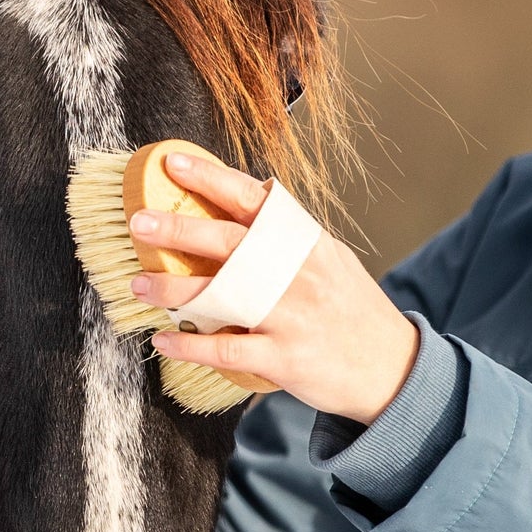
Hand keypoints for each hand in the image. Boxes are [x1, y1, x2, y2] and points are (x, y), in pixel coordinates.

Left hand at [131, 153, 420, 424]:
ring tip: (138, 286)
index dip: (211, 178)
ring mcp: (291, 316)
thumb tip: (256, 192)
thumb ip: (292, 233)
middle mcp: (297, 275)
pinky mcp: (285, 358)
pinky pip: (226, 350)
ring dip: (172, 290)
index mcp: (307, 245)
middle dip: (178, 228)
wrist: (393, 369)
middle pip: (230, 242)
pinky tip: (164, 342)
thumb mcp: (333, 260)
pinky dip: (190, 347)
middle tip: (138, 222)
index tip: (171, 162)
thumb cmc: (355, 312)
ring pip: (220, 295)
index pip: (255, 200)